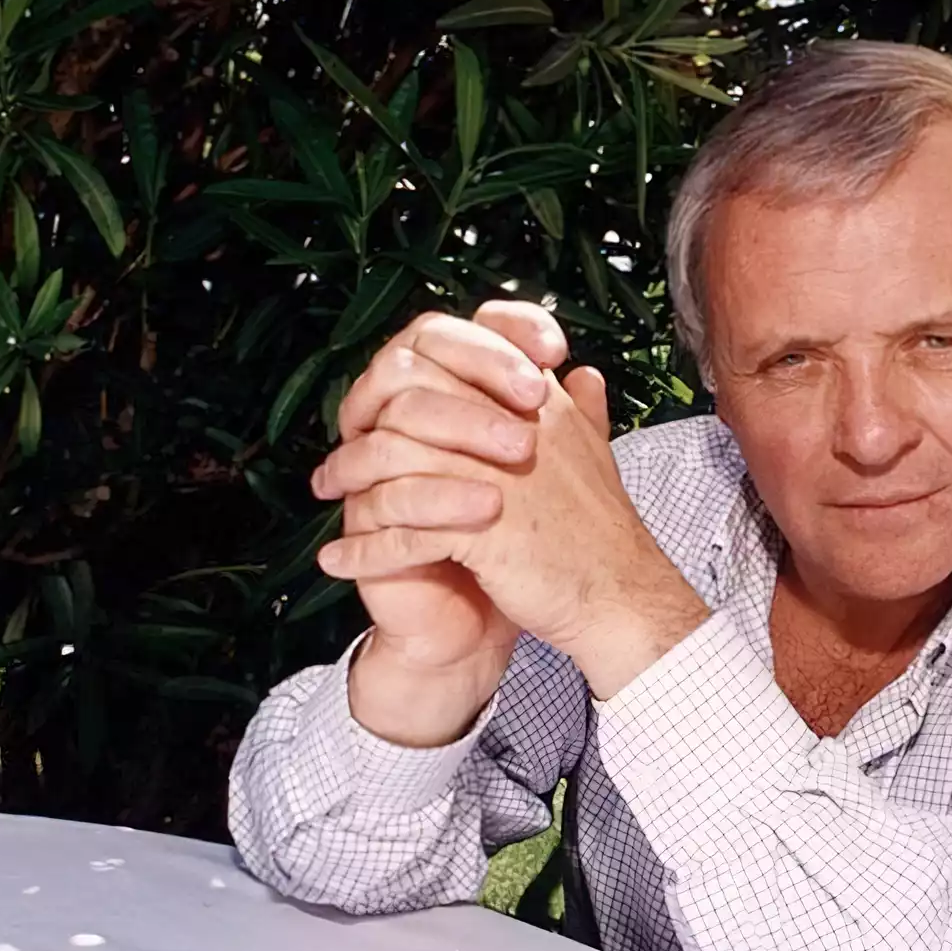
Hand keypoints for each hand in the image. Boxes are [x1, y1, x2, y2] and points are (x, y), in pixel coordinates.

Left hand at [316, 311, 708, 697]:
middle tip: (336, 451)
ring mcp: (494, 474)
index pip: (455, 352)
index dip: (401, 374)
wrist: (623, 599)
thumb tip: (583, 374)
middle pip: (410, 391)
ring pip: (393, 454)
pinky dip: (363, 548)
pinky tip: (339, 561)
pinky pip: (399, 527)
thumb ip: (583, 411)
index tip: (375, 406)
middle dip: (361, 418)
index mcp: (538, 402)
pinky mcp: (481, 528)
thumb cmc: (604, 537)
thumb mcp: (598, 457)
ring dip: (348, 477)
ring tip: (328, 498)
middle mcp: (513, 425)